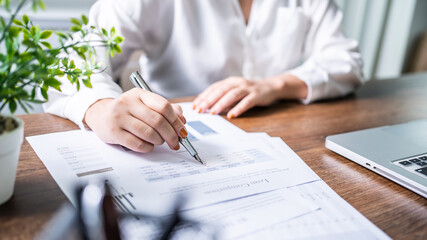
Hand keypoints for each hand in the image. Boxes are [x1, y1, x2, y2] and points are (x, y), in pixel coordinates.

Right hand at [84, 88, 186, 152]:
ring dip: (159, 141)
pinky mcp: (114, 132)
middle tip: (175, 141)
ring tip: (160, 142)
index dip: (176, 120)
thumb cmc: (128, 111)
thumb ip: (165, 109)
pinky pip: (137, 144)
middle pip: (158, 121)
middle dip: (171, 134)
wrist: (101, 115)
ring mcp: (119, 117)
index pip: (163, 106)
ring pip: (149, 133)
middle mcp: (128, 103)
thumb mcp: (145, 104)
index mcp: (139, 94)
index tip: (182, 130)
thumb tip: (182, 120)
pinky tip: (150, 146)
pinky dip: (148, 147)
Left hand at [192, 74, 307, 117]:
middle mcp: (237, 83)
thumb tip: (206, 106)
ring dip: (221, 104)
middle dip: (209, 100)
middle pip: (220, 90)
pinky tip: (232, 115)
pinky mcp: (257, 95)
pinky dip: (238, 108)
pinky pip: (246, 102)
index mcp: (230, 81)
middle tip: (200, 110)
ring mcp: (247, 88)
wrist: (271, 86)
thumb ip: (223, 97)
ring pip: (232, 95)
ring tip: (213, 112)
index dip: (203, 97)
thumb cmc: (249, 91)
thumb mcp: (235, 92)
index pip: (213, 88)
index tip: (194, 106)